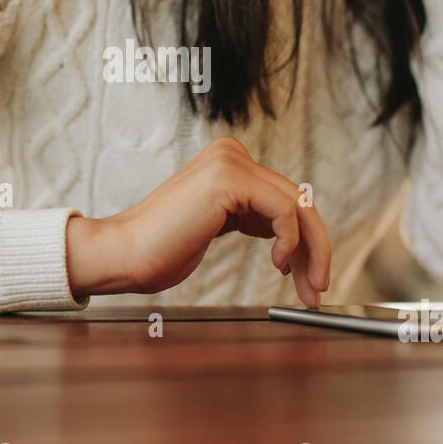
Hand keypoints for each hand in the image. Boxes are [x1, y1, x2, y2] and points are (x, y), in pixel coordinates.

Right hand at [65, 136, 331, 307]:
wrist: (123, 255)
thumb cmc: (161, 250)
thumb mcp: (217, 226)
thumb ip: (252, 218)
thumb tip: (297, 235)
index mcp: (229, 162)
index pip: (287, 198)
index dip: (308, 241)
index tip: (311, 279)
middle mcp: (232, 154)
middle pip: (299, 200)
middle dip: (315, 249)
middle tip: (319, 289)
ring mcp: (230, 162)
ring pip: (299, 206)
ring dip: (312, 252)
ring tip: (309, 287)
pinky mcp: (229, 178)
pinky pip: (285, 211)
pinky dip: (291, 241)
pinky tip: (278, 264)